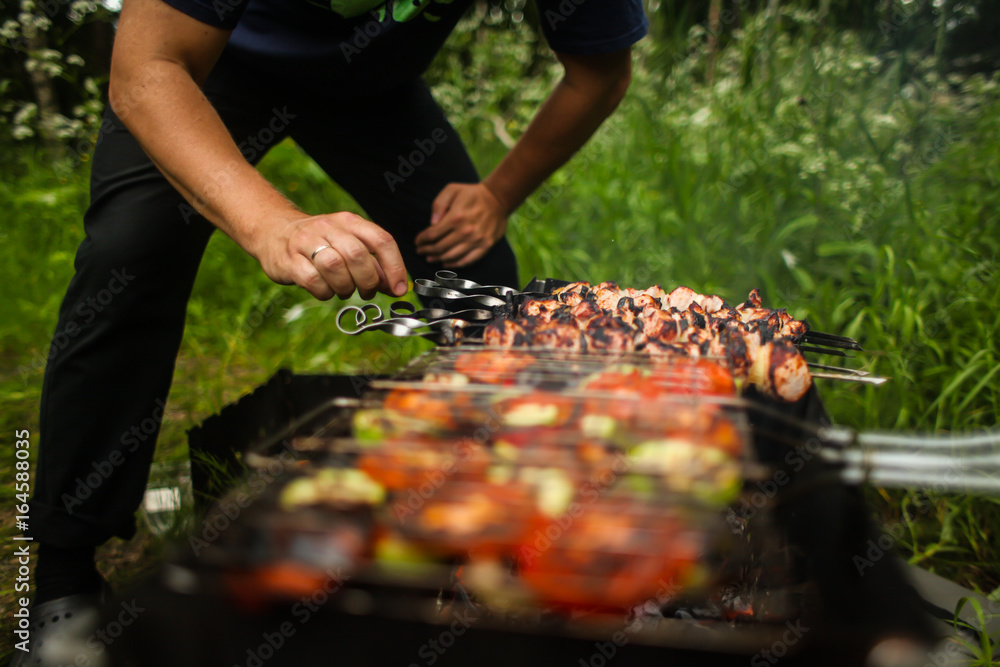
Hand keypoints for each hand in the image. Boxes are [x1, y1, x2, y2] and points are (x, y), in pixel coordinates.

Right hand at [252, 211, 408, 300]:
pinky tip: (325, 290)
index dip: (394, 267)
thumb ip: (373, 265)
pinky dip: (325, 292)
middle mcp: (328, 227)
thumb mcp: (349, 244)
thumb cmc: (321, 243)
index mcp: (349, 222)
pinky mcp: (289, 260)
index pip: (381, 239)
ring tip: (344, 290)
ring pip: (334, 266)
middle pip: (357, 254)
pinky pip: (313, 281)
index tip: (399, 289)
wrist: (273, 231)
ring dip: (345, 287)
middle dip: (368, 280)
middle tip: (367, 292)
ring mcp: (306, 242)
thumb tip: (396, 287)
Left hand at [415, 183, 507, 267]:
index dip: (422, 240)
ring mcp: (476, 240)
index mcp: (456, 217)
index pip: (432, 234)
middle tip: (420, 251)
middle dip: (426, 250)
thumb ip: (439, 204)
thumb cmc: (472, 193)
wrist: (498, 198)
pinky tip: (446, 263)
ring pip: (451, 256)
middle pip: (440, 247)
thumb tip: (432, 223)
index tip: (417, 241)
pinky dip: (454, 264)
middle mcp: (465, 231)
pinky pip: (467, 260)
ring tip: (430, 258)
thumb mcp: (452, 189)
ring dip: (437, 258)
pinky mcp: (485, 246)